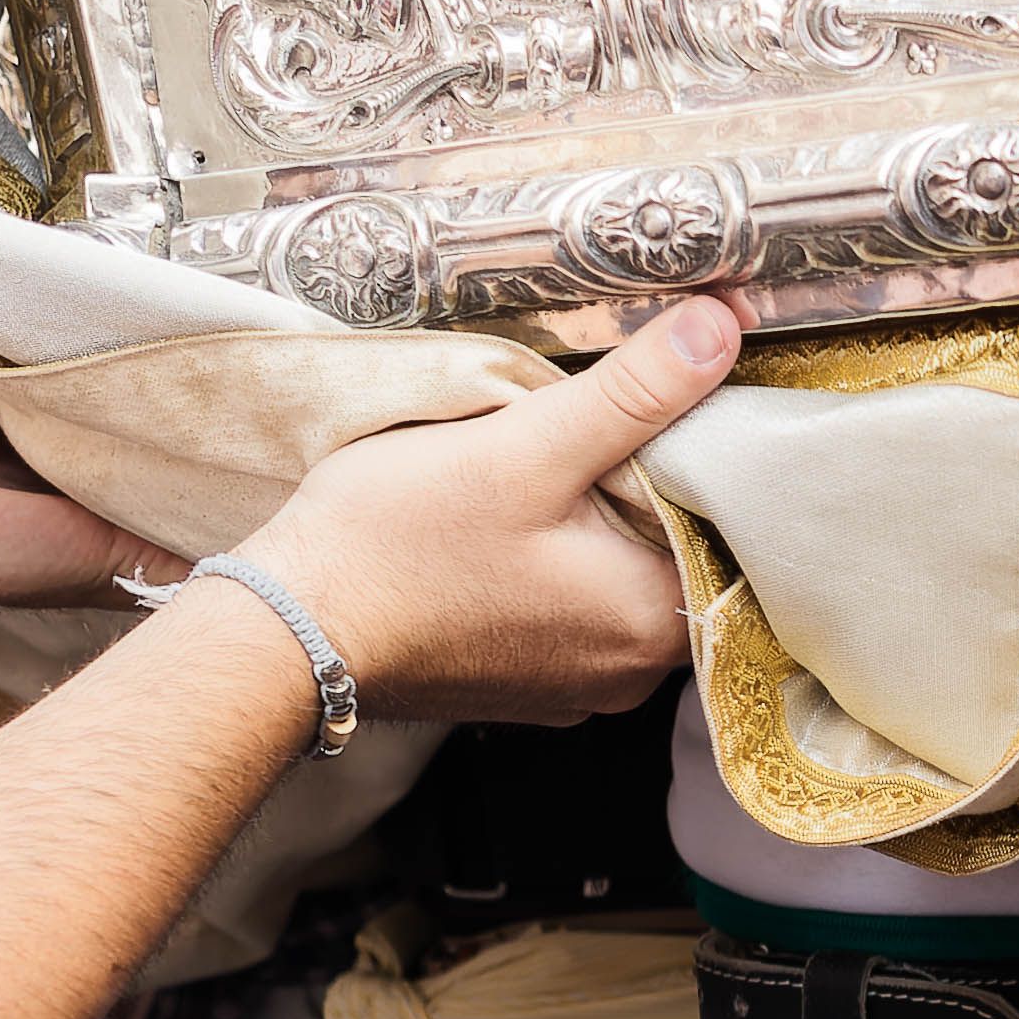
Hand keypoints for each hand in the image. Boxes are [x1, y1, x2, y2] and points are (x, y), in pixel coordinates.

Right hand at [242, 299, 732, 723]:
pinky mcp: (524, 680)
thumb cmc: (395, 546)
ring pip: (625, 581)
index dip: (712, 456)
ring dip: (605, 524)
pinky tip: (520, 523)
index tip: (683, 404)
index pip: (731, 530)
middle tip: (614, 421)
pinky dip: (563, 564)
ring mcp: (576, 686)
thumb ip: (634, 392)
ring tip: (559, 465)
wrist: (288, 631)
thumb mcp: (525, 447)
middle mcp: (629, 675)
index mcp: (653, 624)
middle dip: (654, 487)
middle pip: (681, 555)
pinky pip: (574, 610)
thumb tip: (720, 332)